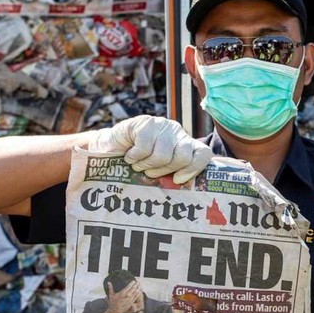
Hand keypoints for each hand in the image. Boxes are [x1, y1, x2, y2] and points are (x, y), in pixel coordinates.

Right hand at [89, 115, 211, 183]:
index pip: (203, 153)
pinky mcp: (145, 122)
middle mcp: (177, 133)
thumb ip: (173, 177)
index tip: (177, 179)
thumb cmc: (138, 165)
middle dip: (164, 170)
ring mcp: (162, 125)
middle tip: (150, 172)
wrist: (110, 150)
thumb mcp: (159, 172)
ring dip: (146, 165)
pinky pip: (144, 147)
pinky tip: (130, 155)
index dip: (194, 168)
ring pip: (162, 154)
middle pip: (183, 156)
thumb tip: (184, 189)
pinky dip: (134, 157)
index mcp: (186, 145)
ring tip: (138, 164)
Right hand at [104, 280, 139, 312]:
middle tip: (138, 282)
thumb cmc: (113, 303)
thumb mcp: (111, 295)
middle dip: (136, 285)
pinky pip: (136, 297)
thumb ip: (110, 288)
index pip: (128, 287)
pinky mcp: (131, 303)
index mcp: (122, 293)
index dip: (132, 283)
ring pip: (135, 293)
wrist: (115, 311)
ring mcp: (129, 299)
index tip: (134, 281)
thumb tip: (108, 282)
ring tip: (139, 285)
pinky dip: (138, 294)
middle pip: (133, 289)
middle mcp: (126, 296)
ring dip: (138, 288)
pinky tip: (139, 291)